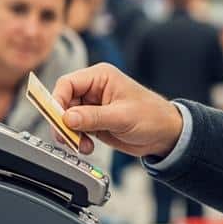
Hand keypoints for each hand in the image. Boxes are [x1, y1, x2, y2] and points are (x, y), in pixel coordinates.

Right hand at [52, 63, 183, 157]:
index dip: (57, 100)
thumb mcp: (122, 117)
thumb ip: (93, 117)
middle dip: (62, 122)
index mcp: (101, 77)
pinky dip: (76, 139)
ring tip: (83, 145)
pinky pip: (75, 129)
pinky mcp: (93, 121)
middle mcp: (93, 89)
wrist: (165, 135)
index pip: (67, 83)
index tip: (57, 119)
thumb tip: (67, 118)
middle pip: (63, 102)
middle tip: (67, 138)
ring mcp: (92, 106)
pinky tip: (87, 146)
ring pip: (66, 118)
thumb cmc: (152, 116)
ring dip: (70, 134)